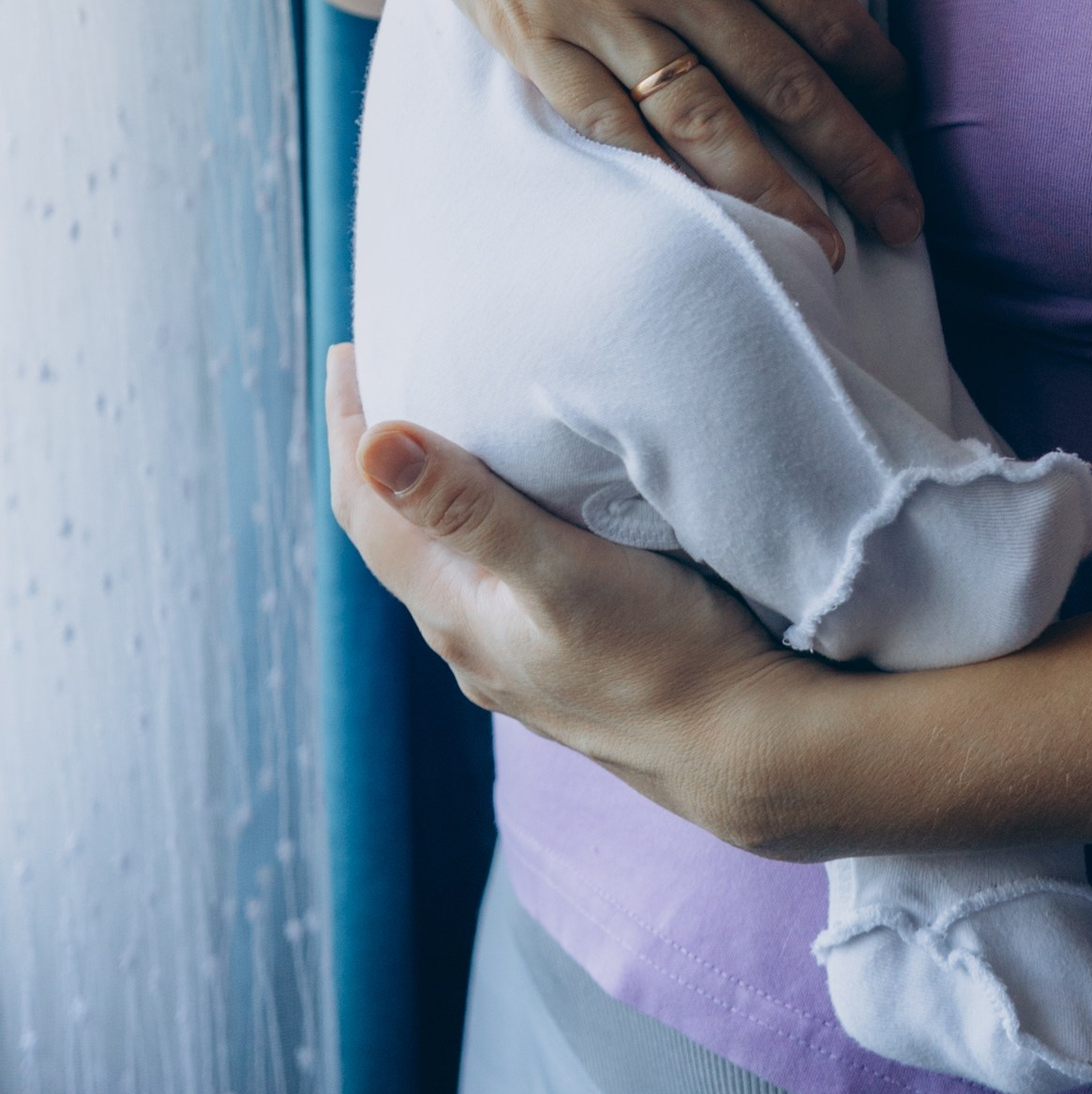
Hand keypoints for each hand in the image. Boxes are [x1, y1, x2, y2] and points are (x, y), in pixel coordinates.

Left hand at [326, 350, 792, 844]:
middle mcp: (468, 639)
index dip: (349, 426)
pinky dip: (477, 523)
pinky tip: (516, 510)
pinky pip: (488, 577)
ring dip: (426, 490)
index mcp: (453, 611)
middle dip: (377, 451)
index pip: (367, 508)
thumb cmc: (662, 654)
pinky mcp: (558, 659)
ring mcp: (511, 657)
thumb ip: (471, 511)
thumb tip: (376, 442)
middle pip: (394, 532)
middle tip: (386, 366)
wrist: (742, 747)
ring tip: (443, 424)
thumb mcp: (562, 572)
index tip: (348, 346)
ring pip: (442, 558)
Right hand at [349, 0, 922, 253]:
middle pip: (780, 90)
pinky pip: (602, 120)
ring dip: (767, 194)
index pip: (825, 14)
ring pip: (699, 126)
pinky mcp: (522, 30)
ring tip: (819, 248)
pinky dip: (655, 169)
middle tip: (904, 218)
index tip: (901, 105)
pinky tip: (696, 207)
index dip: (872, 70)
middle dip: (853, 160)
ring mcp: (590, 9)